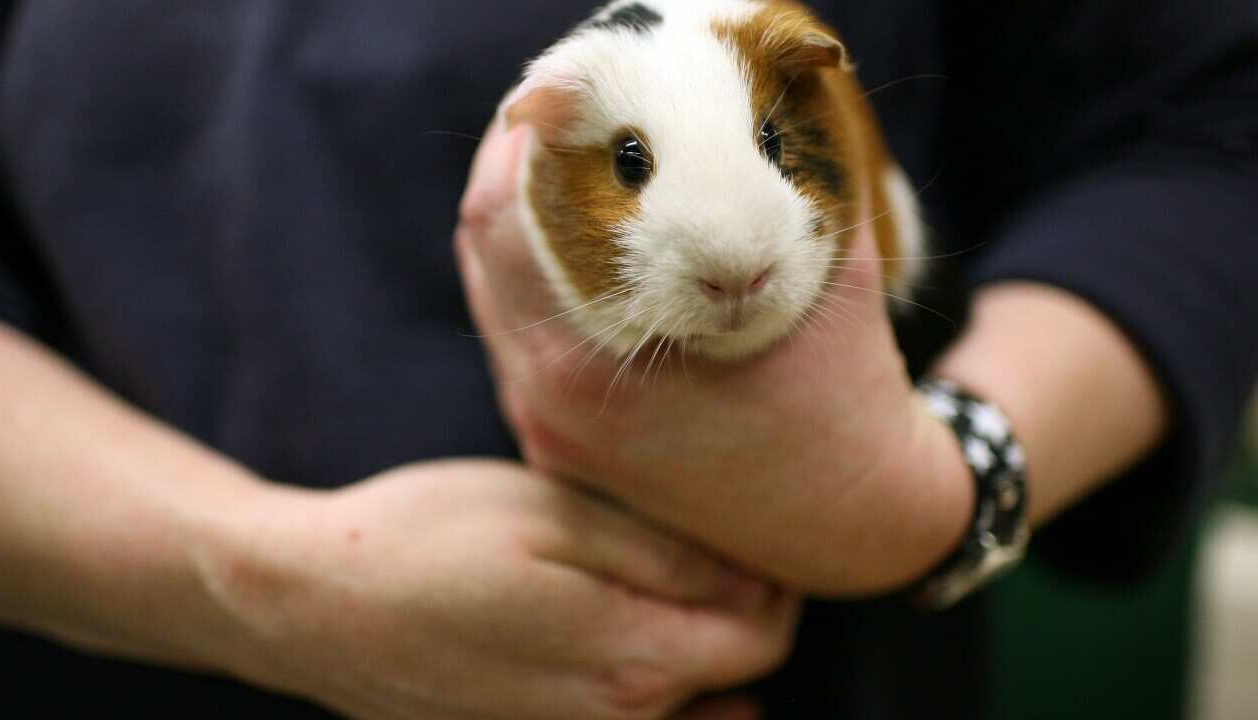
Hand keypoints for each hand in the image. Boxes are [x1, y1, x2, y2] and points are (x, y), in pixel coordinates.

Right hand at [209, 460, 796, 719]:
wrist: (307, 603)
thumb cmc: (428, 538)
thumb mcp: (556, 515)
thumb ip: (664, 554)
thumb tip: (754, 577)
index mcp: (633, 661)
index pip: (764, 639)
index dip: (773, 578)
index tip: (745, 525)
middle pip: (731, 678)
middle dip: (738, 610)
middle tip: (704, 539)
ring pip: (683, 708)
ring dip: (695, 648)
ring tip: (659, 579)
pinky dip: (646, 684)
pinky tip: (613, 631)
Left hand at [455, 122, 971, 595]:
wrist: (853, 517)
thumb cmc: (845, 401)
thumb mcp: (827, 274)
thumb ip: (800, 177)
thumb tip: (787, 94)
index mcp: (583, 361)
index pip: (499, 222)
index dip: (516, 144)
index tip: (553, 99)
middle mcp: (547, 403)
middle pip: (483, 257)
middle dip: (513, 178)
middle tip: (556, 125)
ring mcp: (550, 434)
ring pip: (498, 303)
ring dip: (522, 234)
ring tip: (565, 179)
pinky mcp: (566, 452)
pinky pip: (522, 349)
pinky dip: (538, 292)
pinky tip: (582, 258)